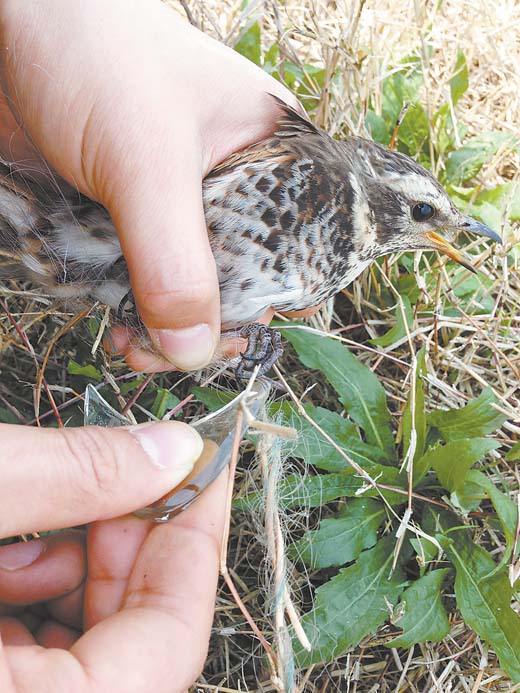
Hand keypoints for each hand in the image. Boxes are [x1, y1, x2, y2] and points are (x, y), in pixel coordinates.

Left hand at [0, 0, 301, 371]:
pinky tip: (118, 328)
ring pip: (188, 287)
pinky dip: (132, 310)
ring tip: (135, 349)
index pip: (292, 250)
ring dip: (163, 327)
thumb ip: (174, 258)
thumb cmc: (96, 58)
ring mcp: (179, 204)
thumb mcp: (146, 159)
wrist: (9, 27)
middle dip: (205, 325)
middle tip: (168, 352)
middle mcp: (231, 186)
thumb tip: (193, 349)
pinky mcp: (132, 217)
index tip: (224, 340)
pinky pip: (145, 278)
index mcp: (270, 156)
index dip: (266, 303)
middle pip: (238, 279)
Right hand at [0, 420, 226, 691]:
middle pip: (133, 641)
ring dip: (76, 568)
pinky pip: (39, 651)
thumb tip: (173, 449)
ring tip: (43, 526)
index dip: (197, 545)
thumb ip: (79, 475)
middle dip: (136, 548)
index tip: (207, 471)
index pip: (174, 642)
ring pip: (86, 643)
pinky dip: (36, 593)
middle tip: (141, 476)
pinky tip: (6, 563)